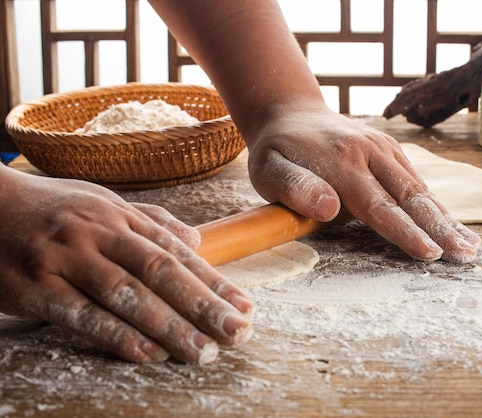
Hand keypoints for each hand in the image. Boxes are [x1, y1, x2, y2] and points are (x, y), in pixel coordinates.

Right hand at [0, 169, 252, 363]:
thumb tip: (195, 242)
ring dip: (169, 326)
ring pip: (127, 295)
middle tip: (238, 333)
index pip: (178, 252)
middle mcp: (99, 234)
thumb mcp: (102, 203)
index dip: (214, 282)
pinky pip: (81, 315)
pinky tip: (148, 353)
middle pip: (161, 272)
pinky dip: (116, 335)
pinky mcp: (34, 287)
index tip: (245, 307)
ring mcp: (66, 259)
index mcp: (120, 215)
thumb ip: (150, 222)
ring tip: (203, 352)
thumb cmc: (50, 208)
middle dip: (204, 305)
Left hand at [246, 103, 480, 262]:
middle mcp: (370, 152)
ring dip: (446, 218)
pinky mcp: (389, 149)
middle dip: (441, 228)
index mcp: (342, 162)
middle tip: (466, 256)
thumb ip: (295, 188)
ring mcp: (383, 148)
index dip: (406, 232)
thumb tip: (330, 209)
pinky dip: (435, 203)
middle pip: (411, 197)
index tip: (431, 254)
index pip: (379, 206)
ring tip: (469, 246)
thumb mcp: (268, 170)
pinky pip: (415, 180)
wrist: (290, 112)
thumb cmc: (276, 150)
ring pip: (420, 188)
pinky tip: (450, 223)